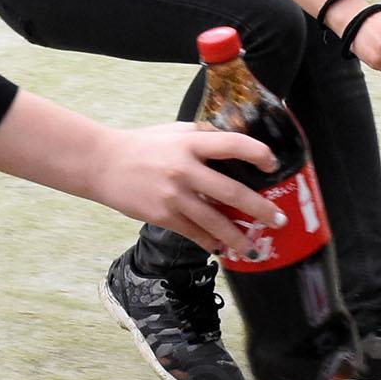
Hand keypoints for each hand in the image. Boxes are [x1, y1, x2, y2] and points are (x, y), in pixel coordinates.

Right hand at [93, 121, 280, 257]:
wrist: (102, 164)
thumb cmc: (141, 146)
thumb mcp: (173, 131)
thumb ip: (202, 136)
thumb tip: (234, 142)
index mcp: (190, 143)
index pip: (233, 145)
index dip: (258, 154)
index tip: (272, 164)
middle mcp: (185, 169)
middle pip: (232, 192)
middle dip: (260, 208)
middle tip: (278, 219)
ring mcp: (174, 195)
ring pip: (215, 221)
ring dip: (239, 236)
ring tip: (253, 247)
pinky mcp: (163, 215)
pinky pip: (194, 233)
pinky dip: (210, 242)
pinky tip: (221, 247)